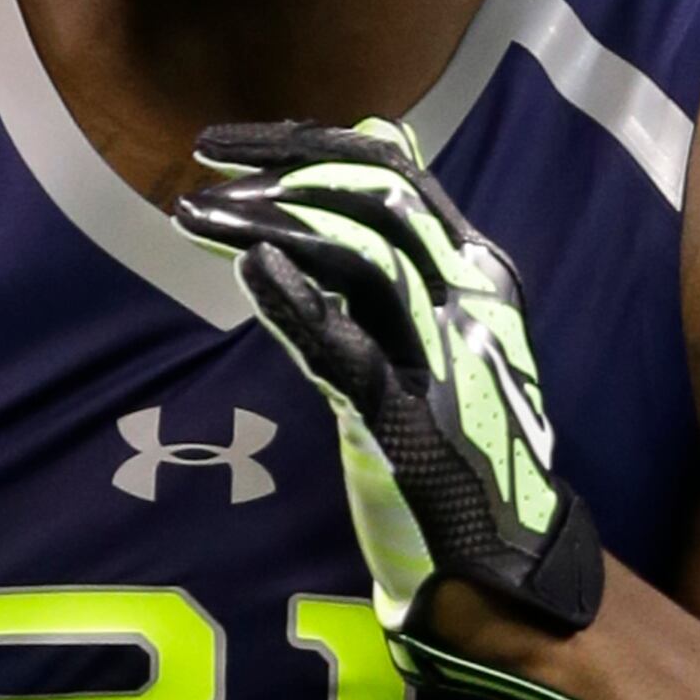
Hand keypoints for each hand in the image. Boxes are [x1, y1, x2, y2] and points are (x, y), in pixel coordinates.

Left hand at [180, 119, 633, 699]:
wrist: (506, 557)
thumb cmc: (456, 445)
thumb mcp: (428, 334)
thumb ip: (392, 259)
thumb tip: (364, 148)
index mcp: (477, 269)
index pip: (392, 167)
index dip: (304, 142)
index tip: (227, 146)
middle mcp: (472, 295)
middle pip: (376, 189)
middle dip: (280, 164)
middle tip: (202, 165)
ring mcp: (448, 354)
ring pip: (361, 252)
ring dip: (268, 222)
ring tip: (194, 216)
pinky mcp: (415, 420)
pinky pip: (350, 347)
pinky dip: (294, 303)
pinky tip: (246, 269)